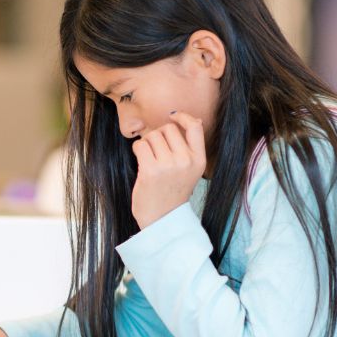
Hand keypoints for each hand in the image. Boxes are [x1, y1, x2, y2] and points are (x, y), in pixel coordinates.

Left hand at [130, 110, 205, 228]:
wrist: (162, 219)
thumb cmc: (172, 192)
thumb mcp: (190, 171)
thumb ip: (191, 148)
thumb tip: (194, 120)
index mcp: (199, 160)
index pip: (195, 127)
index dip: (182, 116)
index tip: (172, 116)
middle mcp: (186, 161)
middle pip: (168, 128)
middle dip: (158, 135)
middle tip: (156, 151)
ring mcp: (169, 165)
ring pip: (153, 135)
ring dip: (147, 144)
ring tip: (150, 160)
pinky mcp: (151, 170)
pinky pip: (140, 145)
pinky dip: (138, 150)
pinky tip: (142, 163)